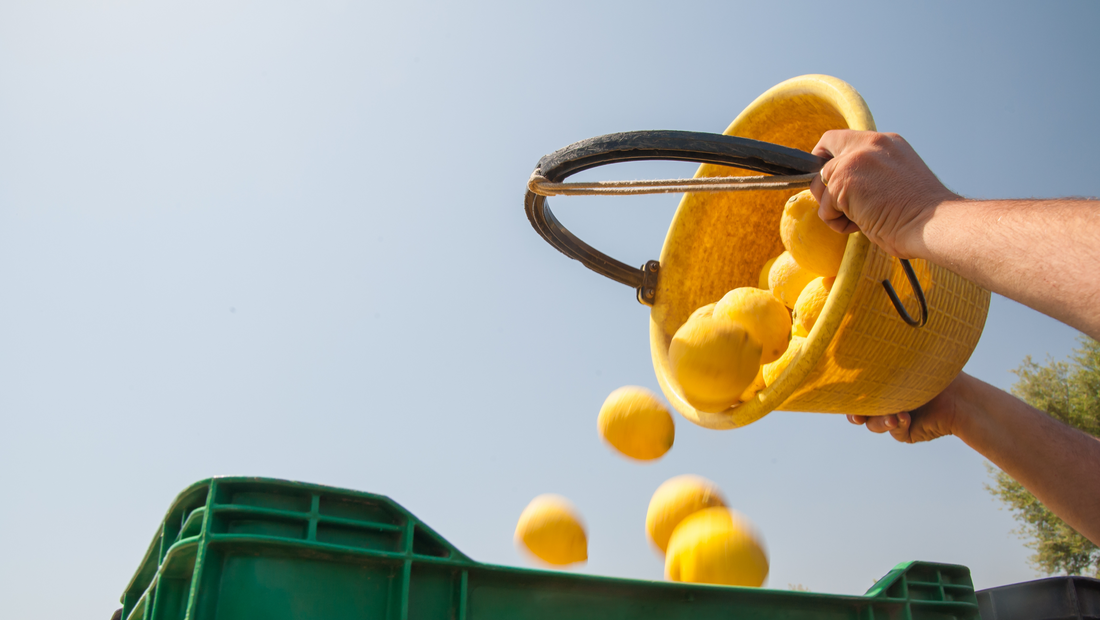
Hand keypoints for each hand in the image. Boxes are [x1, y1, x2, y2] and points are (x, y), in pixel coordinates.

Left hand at [808, 130, 958, 258]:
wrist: (932, 224)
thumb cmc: (920, 215)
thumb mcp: (896, 180)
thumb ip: (872, 173)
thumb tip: (843, 187)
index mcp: (887, 143)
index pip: (845, 139)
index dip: (832, 158)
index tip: (833, 179)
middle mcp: (871, 144)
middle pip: (825, 149)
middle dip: (823, 178)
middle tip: (835, 201)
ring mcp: (855, 159)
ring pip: (820, 183)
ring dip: (832, 207)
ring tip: (859, 219)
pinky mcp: (844, 179)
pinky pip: (825, 207)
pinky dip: (836, 222)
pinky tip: (860, 225)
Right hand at [847, 372, 969, 442]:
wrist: (961, 396)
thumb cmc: (935, 373)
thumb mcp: (903, 365)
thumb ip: (881, 361)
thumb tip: (856, 347)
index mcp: (886, 383)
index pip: (860, 391)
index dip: (848, 395)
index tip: (843, 394)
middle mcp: (889, 400)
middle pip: (860, 411)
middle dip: (855, 414)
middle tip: (857, 415)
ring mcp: (897, 417)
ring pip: (874, 424)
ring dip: (880, 420)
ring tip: (893, 414)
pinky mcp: (907, 432)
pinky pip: (893, 432)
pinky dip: (896, 424)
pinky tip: (904, 417)